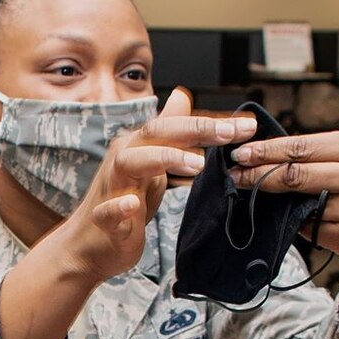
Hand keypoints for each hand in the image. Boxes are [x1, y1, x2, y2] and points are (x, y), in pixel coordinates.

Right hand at [52, 90, 256, 284]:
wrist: (91, 244)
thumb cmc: (125, 198)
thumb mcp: (152, 161)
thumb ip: (169, 131)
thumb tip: (182, 94)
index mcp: (139, 146)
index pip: (175, 126)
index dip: (210, 124)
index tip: (246, 126)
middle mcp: (123, 159)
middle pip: (155, 134)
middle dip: (194, 130)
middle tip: (230, 134)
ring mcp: (112, 188)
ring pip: (129, 162)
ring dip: (163, 158)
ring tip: (197, 165)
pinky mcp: (104, 220)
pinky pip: (107, 210)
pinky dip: (118, 206)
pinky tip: (132, 205)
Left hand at [232, 129, 338, 269]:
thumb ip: (321, 151)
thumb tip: (269, 153)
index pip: (301, 148)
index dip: (267, 151)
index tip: (240, 153)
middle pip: (295, 175)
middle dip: (259, 176)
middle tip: (234, 175)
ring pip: (300, 205)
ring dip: (282, 203)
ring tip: (276, 198)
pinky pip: (310, 228)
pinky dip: (303, 222)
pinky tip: (313, 217)